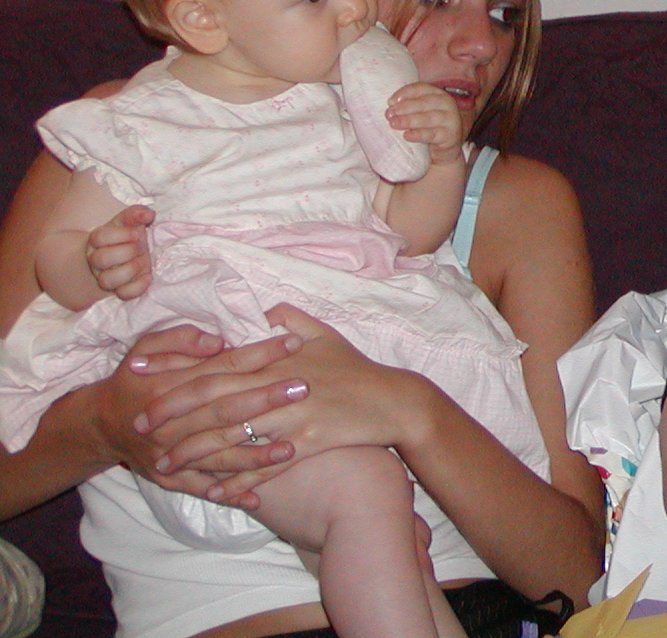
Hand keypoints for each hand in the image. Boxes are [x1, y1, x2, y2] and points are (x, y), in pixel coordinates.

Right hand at [85, 205, 152, 298]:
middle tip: (141, 246)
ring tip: (143, 260)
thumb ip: (137, 214)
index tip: (138, 231)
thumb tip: (147, 214)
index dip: (121, 234)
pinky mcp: (121, 289)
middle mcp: (98, 260)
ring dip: (130, 270)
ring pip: (107, 281)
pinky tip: (148, 276)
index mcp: (97, 240)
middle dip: (127, 251)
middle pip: (101, 259)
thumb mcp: (130, 221)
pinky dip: (138, 287)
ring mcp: (107, 276)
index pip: (99, 237)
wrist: (127, 254)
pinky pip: (124, 294)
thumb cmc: (128, 235)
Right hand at [86, 325, 304, 507]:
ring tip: (292, 448)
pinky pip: (203, 488)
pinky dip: (229, 494)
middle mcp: (172, 422)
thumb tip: (218, 339)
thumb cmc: (133, 379)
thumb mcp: (147, 347)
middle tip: (303, 388)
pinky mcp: (170, 477)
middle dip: (266, 399)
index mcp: (169, 384)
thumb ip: (181, 339)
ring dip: (254, 454)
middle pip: (225, 410)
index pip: (222, 366)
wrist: (100, 424)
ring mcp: (171, 453)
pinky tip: (258, 498)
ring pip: (217, 455)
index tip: (293, 343)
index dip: (258, 354)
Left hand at [163, 303, 433, 504]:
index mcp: (277, 360)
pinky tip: (215, 492)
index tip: (144, 373)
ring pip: (232, 437)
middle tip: (139, 426)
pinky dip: (238, 480)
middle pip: (215, 402)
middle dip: (172, 415)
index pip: (217, 363)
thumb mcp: (324, 334)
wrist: (392, 401)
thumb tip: (263, 310)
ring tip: (163, 465)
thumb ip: (288, 320)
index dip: (177, 369)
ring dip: (194, 453)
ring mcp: (292, 418)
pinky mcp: (306, 444)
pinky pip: (264, 467)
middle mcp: (278, 388)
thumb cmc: (356, 368)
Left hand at [386, 82, 463, 164]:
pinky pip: (432, 134)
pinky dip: (418, 135)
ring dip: (408, 120)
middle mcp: (446, 104)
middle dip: (404, 108)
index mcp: (438, 94)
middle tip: (388, 114)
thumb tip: (391, 104)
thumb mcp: (423, 110)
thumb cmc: (431, 123)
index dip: (404, 93)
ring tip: (393, 124)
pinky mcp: (450, 135)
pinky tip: (407, 135)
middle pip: (424, 103)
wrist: (449, 143)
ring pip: (427, 118)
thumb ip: (409, 105)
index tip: (390, 102)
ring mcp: (450, 119)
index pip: (420, 88)